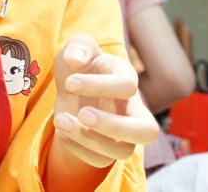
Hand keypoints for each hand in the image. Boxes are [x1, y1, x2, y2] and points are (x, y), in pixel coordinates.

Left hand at [52, 35, 158, 169]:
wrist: (70, 87)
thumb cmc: (79, 64)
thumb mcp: (77, 47)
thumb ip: (79, 46)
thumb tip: (76, 60)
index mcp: (126, 78)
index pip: (128, 86)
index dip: (99, 85)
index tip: (70, 83)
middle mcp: (131, 109)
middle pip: (147, 131)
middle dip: (114, 127)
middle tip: (83, 114)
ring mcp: (122, 133)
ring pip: (124, 151)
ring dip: (89, 140)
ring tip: (60, 121)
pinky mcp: (106, 148)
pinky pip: (100, 161)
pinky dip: (78, 149)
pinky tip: (61, 131)